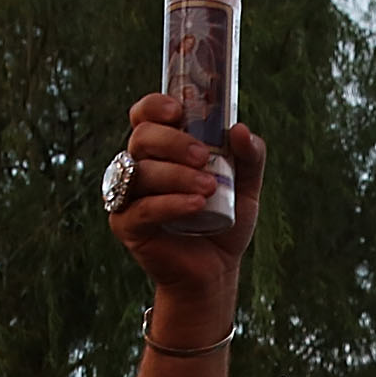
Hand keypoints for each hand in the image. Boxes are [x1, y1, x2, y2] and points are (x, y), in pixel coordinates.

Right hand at [108, 95, 266, 340]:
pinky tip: (196, 205)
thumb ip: (249, 156)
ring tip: (210, 188)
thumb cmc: (223, 220)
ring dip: (177, 175)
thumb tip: (240, 129)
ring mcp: (128, 195)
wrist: (215, 270)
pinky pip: (143, 208)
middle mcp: (138, 167)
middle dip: (174, 142)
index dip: (154, 106)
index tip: (178, 110)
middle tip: (204, 157)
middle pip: (142, 138)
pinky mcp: (126, 225)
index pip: (144, 116)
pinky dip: (171, 204)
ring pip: (142, 171)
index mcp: (161, 149)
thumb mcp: (245, 186)